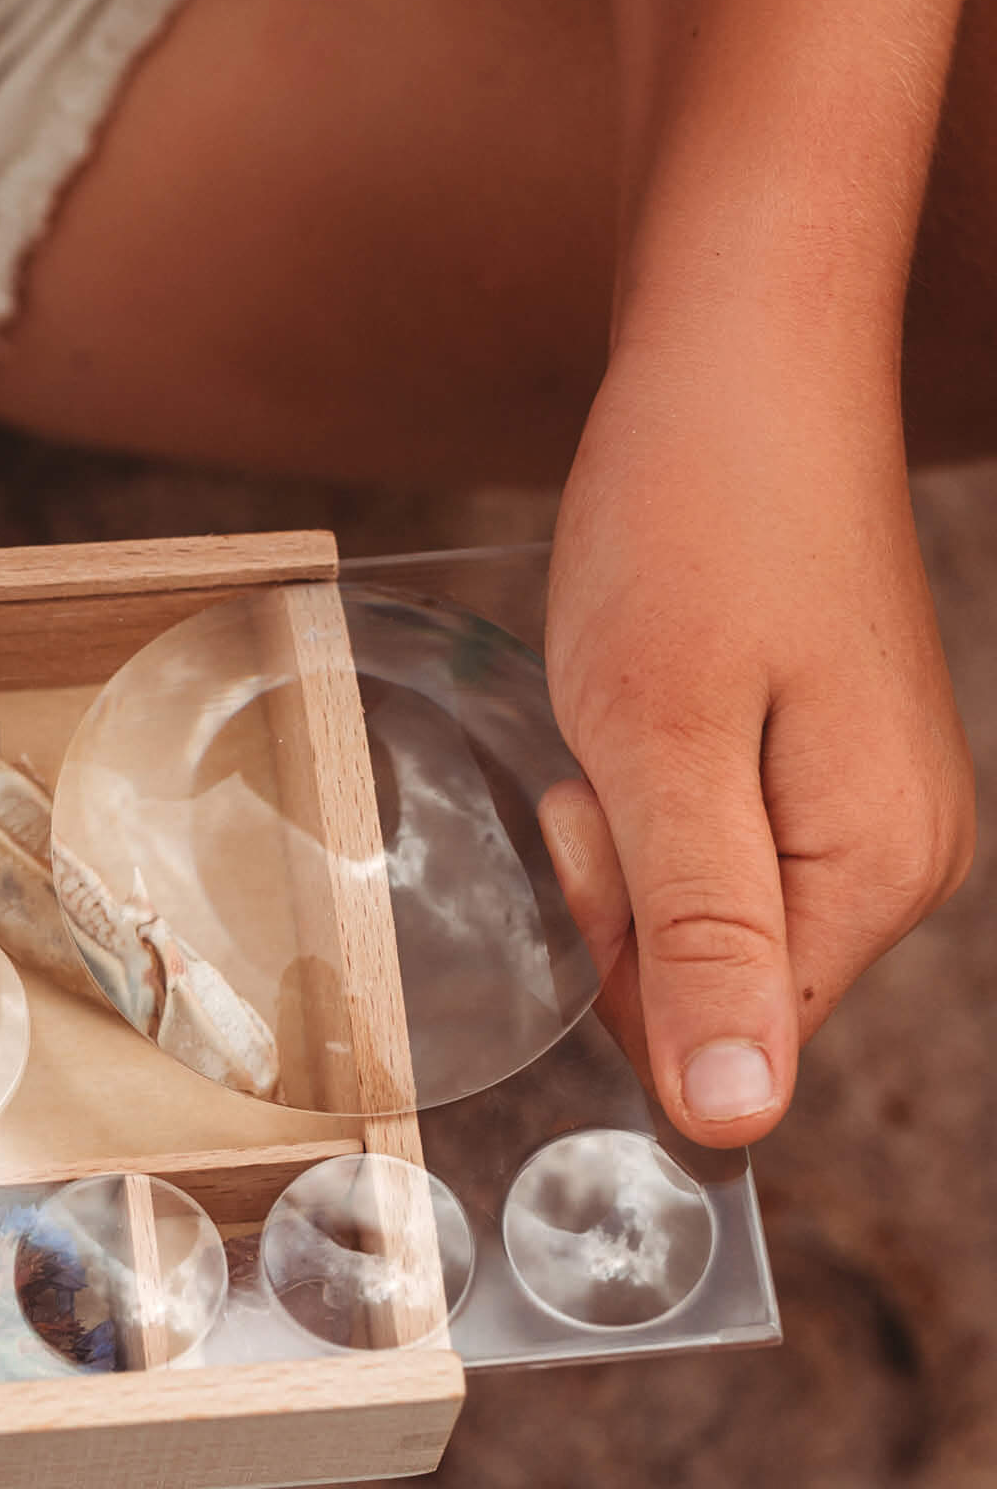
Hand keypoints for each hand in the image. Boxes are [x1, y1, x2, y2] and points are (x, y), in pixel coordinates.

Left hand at [541, 336, 973, 1147]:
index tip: (593, 828)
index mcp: (875, 874)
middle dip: (622, 899)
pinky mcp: (821, 760)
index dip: (625, 965)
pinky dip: (650, 796)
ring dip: (630, 842)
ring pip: (702, 911)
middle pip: (716, 982)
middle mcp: (894, 857)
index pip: (730, 1044)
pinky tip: (651, 705)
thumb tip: (734, 1122)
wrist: (741, 367)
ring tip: (630, 713)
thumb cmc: (693, 531)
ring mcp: (863, 806)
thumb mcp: (664, 746)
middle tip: (601, 764)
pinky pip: (710, 843)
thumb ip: (701, 939)